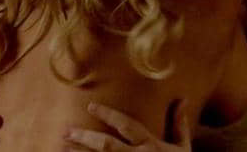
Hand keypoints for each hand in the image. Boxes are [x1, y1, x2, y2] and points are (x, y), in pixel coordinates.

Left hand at [65, 102, 191, 151]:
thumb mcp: (183, 148)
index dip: (109, 115)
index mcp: (151, 146)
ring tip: (63, 147)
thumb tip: (182, 98)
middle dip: (86, 138)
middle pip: (107, 146)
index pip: (128, 126)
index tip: (91, 107)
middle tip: (67, 131)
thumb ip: (178, 124)